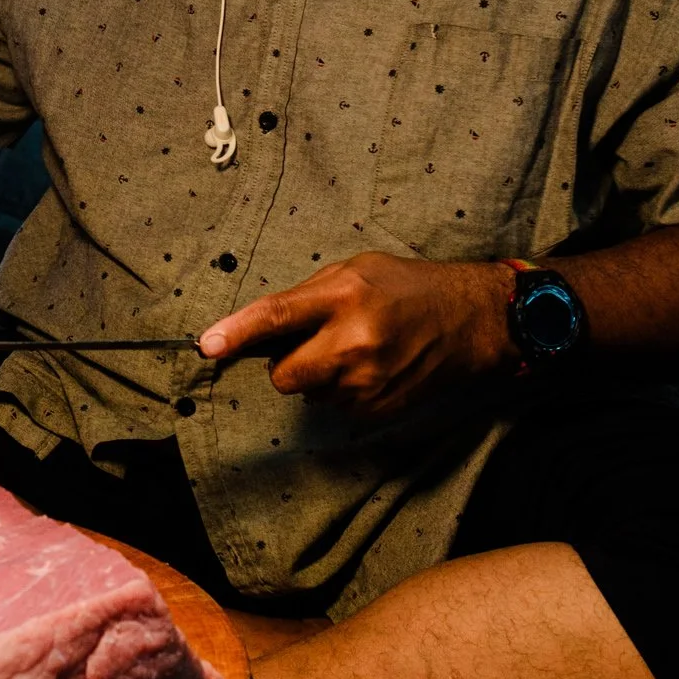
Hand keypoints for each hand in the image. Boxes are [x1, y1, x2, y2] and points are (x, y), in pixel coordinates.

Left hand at [197, 253, 515, 422]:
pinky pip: (335, 406)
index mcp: (345, 295)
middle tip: (314, 342)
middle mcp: (355, 341)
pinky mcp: (379, 408)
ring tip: (357, 349)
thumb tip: (252, 328)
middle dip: (287, 363)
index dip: (239, 332)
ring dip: (319, 376)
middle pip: (284, 374)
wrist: (470, 320)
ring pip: (308, 393)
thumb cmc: (405, 287)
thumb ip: (306, 298)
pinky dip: (343, 391)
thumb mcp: (356, 271)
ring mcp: (369, 381)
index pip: (278, 315)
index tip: (208, 345)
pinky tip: (372, 368)